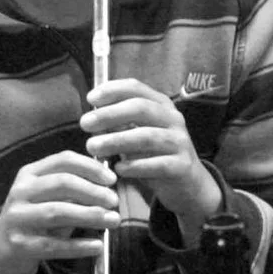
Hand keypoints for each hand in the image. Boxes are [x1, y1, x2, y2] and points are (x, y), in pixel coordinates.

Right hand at [0, 150, 123, 273]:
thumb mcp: (50, 200)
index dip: (91, 167)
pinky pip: (54, 245)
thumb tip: (108, 187)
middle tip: (115, 201)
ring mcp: (17, 218)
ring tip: (114, 221)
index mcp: (29, 174)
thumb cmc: (35, 222)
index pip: (63, 160)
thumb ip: (73, 191)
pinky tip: (97, 246)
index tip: (112, 180)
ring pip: (58, 212)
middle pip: (62, 183)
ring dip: (90, 216)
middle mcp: (20, 192)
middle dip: (93, 191)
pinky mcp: (19, 245)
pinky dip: (78, 246)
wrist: (1, 255)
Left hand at [83, 78, 221, 235]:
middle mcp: (173, 119)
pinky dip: (134, 166)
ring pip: (147, 136)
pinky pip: (157, 164)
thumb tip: (92, 118)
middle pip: (141, 108)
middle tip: (85, 123)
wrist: (187, 184)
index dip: (112, 90)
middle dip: (110, 114)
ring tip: (93, 147)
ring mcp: (180, 142)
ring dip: (116, 141)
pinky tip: (117, 169)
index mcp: (161, 105)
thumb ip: (118, 125)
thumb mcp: (137, 135)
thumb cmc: (155, 156)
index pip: (136, 88)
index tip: (90, 99)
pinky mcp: (182, 166)